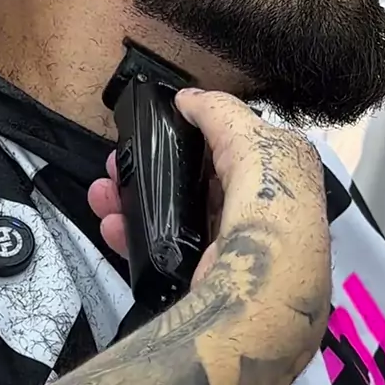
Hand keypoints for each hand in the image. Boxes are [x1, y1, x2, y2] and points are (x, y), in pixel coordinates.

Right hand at [89, 88, 329, 291]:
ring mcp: (229, 241)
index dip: (192, 134)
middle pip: (193, 179)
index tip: (159, 128)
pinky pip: (161, 247)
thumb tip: (190, 98)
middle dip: (152, 166)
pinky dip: (132, 234)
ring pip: (173, 213)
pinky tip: (114, 223)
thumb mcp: (251, 136)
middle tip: (121, 161)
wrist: (264, 286)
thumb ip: (219, 111)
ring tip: (106, 191)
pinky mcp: (204, 272)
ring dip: (134, 198)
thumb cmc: (276, 210)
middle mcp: (255, 208)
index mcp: (278, 174)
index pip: (230, 144)